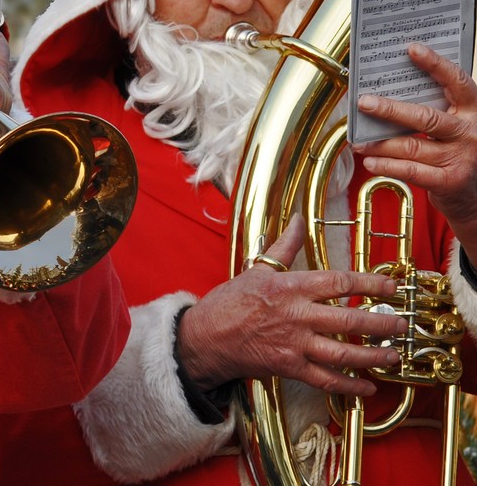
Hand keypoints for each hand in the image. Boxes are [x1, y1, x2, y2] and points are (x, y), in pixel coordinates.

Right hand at [177, 219, 405, 395]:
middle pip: (350, 318)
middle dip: (381, 323)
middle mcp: (297, 315)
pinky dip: (349, 385)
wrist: (205, 337)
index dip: (370, 283)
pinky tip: (367, 386)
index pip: (339, 281)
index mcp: (290, 287)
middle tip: (401, 325)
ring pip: (344, 352)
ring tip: (392, 354)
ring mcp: (295, 344)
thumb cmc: (229, 302)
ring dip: (373, 355)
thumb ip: (284, 247)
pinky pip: (326, 379)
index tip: (391, 286)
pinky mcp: (290, 367)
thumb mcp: (257, 269)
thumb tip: (297, 220)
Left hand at [354, 42, 476, 246]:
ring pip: (412, 145)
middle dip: (390, 109)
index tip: (412, 48)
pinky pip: (411, 170)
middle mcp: (469, 132)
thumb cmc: (457, 151)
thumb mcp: (454, 125)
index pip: (457, 82)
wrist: (476, 194)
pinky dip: (386, 165)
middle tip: (363, 102)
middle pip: (426, 116)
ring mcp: (460, 157)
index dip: (436, 64)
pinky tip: (370, 161)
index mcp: (473, 111)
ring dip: (379, 143)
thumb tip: (386, 89)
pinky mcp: (448, 180)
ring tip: (358, 141)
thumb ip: (433, 107)